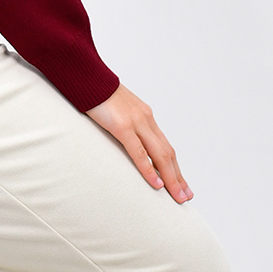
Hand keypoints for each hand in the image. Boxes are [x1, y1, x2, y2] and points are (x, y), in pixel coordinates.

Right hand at [86, 83, 193, 202]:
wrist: (87, 75)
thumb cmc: (97, 92)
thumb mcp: (117, 108)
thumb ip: (125, 122)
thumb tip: (126, 139)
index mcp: (145, 115)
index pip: (165, 145)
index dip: (174, 166)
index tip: (181, 183)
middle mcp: (145, 119)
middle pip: (167, 152)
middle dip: (178, 177)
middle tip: (186, 196)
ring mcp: (135, 122)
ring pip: (160, 155)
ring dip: (171, 178)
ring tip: (178, 196)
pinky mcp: (122, 126)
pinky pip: (139, 153)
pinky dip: (150, 170)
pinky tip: (157, 184)